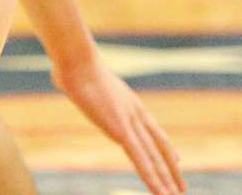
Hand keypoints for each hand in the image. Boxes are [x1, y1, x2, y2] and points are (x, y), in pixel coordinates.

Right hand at [51, 50, 184, 194]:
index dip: (165, 148)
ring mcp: (130, 122)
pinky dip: (151, 177)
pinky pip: (140, 159)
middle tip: (181, 188)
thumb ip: (78, 84)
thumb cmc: (73, 65)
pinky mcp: (121, 130)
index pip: (154, 130)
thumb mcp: (81, 78)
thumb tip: (60, 76)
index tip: (176, 160)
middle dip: (170, 169)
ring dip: (165, 179)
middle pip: (159, 146)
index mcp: (130, 102)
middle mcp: (136, 113)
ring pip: (153, 157)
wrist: (77, 60)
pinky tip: (159, 191)